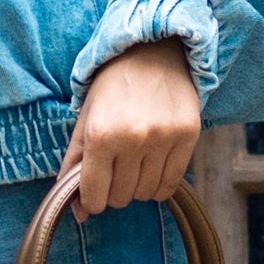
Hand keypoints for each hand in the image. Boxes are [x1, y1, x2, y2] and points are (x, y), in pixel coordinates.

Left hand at [59, 38, 201, 221]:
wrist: (152, 52)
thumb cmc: (112, 85)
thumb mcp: (84, 118)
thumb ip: (75, 163)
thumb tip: (78, 212)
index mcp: (100, 133)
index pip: (94, 194)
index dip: (91, 201)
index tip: (93, 194)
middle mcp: (132, 138)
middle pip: (120, 197)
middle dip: (112, 192)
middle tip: (113, 171)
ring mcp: (163, 138)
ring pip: (146, 193)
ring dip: (136, 187)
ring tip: (133, 164)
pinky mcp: (188, 136)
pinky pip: (171, 184)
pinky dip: (159, 185)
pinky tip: (152, 168)